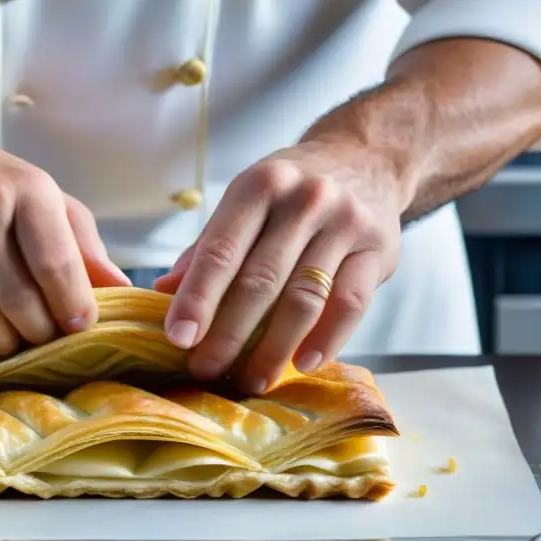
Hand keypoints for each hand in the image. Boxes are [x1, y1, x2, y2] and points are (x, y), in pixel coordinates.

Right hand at [0, 123, 130, 354]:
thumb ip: (83, 245)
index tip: (82, 326)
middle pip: (21, 303)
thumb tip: (120, 290)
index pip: (55, 265)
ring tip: (16, 335)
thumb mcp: (44, 197)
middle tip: (48, 336)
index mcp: (25, 191)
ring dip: (7, 342)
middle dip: (42, 333)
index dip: (74, 307)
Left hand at [154, 139, 403, 392]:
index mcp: (258, 186)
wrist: (366, 159)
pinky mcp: (378, 248)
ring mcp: (345, 222)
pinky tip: (303, 365)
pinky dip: (326, 340)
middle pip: (260, 281)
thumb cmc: (290, 193)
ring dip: (273, 348)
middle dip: (229, 334)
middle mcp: (303, 200)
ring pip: (303, 298)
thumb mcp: (245, 204)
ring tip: (251, 381)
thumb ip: (206, 248)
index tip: (178, 339)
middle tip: (206, 372)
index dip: (197, 298)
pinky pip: (350, 304)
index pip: (220, 251)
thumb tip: (162, 293)